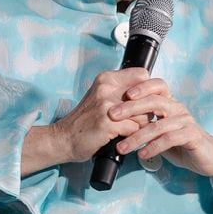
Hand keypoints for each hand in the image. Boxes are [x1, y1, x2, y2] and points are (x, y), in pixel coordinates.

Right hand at [22, 68, 165, 173]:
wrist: (64, 138)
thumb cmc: (85, 120)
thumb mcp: (100, 96)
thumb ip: (120, 91)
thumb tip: (149, 92)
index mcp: (106, 79)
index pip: (142, 76)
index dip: (148, 91)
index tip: (145, 102)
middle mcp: (106, 89)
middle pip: (146, 97)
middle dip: (147, 111)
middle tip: (140, 120)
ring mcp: (107, 106)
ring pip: (143, 115)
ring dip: (141, 126)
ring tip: (131, 130)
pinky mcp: (108, 124)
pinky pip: (135, 129)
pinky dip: (133, 136)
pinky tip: (124, 138)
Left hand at [107, 81, 212, 182]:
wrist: (208, 157)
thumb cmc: (179, 143)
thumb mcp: (158, 130)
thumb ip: (142, 123)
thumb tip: (115, 121)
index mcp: (169, 102)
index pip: (155, 86)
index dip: (139, 87)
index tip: (121, 94)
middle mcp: (177, 108)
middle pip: (154, 101)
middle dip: (130, 108)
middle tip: (112, 116)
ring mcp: (186, 121)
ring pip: (158, 125)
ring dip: (137, 137)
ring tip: (122, 147)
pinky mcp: (192, 136)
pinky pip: (170, 139)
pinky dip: (154, 147)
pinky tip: (142, 154)